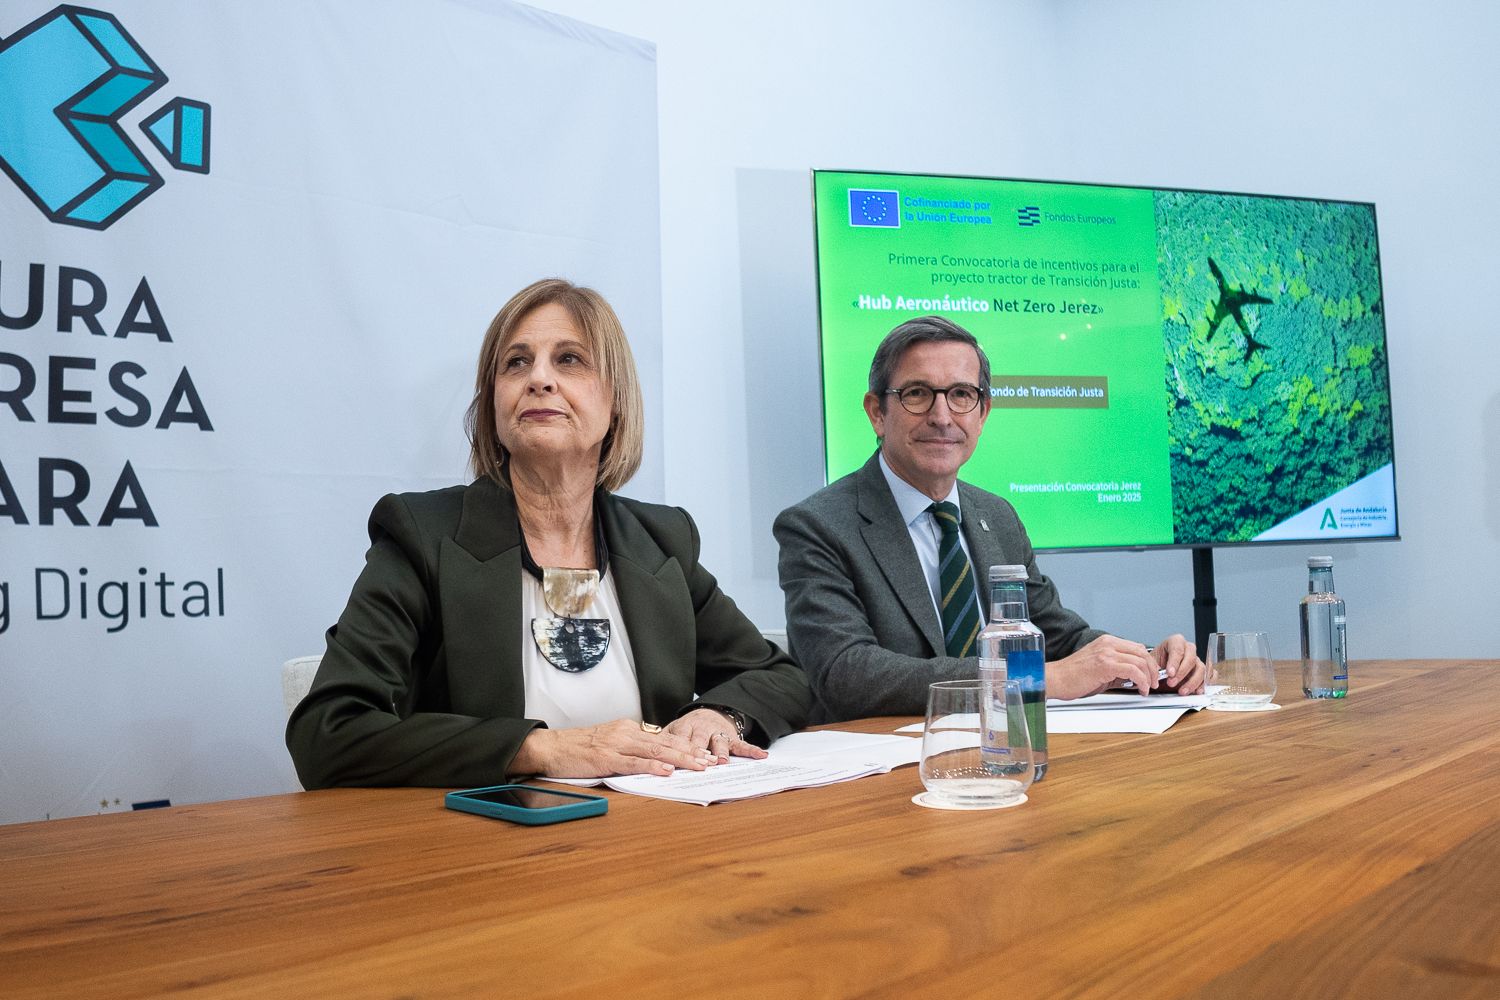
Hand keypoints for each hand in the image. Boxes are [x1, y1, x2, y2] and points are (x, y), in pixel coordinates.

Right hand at [514, 718, 718, 777]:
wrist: (550, 747)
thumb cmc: (577, 749)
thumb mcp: (607, 743)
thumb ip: (628, 749)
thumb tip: (651, 760)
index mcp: (627, 729)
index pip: (662, 737)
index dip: (685, 745)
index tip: (703, 752)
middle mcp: (625, 733)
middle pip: (665, 742)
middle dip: (690, 752)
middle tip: (710, 760)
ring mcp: (616, 745)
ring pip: (655, 751)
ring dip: (679, 759)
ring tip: (698, 765)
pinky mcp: (605, 759)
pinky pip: (633, 763)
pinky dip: (652, 766)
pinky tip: (666, 770)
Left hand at [666, 708, 767, 763]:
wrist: (710, 713)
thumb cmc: (689, 728)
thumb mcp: (674, 730)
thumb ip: (663, 742)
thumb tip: (647, 757)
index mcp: (684, 727)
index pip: (679, 740)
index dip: (677, 751)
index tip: (674, 763)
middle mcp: (701, 729)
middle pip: (699, 742)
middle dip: (699, 753)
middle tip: (699, 765)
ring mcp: (718, 732)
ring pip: (719, 742)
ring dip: (720, 752)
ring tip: (722, 762)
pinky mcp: (732, 736)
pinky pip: (742, 744)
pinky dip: (752, 750)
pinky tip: (761, 755)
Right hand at [1048, 635, 1158, 699]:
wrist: (1055, 679)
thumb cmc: (1072, 676)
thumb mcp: (1098, 667)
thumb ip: (1116, 668)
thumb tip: (1133, 677)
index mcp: (1106, 642)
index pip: (1136, 647)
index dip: (1147, 662)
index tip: (1150, 675)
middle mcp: (1107, 643)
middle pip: (1142, 652)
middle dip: (1152, 669)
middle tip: (1153, 682)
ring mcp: (1106, 652)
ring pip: (1140, 660)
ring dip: (1148, 677)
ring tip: (1147, 688)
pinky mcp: (1105, 664)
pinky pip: (1133, 670)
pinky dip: (1141, 681)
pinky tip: (1140, 689)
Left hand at [1153, 634, 1204, 693]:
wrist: (1160, 669)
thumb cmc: (1156, 663)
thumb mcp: (1151, 662)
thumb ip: (1153, 666)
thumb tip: (1155, 674)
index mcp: (1175, 642)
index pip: (1178, 649)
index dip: (1174, 662)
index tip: (1169, 673)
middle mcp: (1188, 649)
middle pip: (1191, 658)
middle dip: (1182, 673)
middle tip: (1171, 683)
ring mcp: (1198, 660)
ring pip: (1201, 668)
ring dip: (1192, 682)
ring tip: (1182, 691)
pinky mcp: (1204, 670)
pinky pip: (1211, 675)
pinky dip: (1205, 683)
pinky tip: (1197, 691)